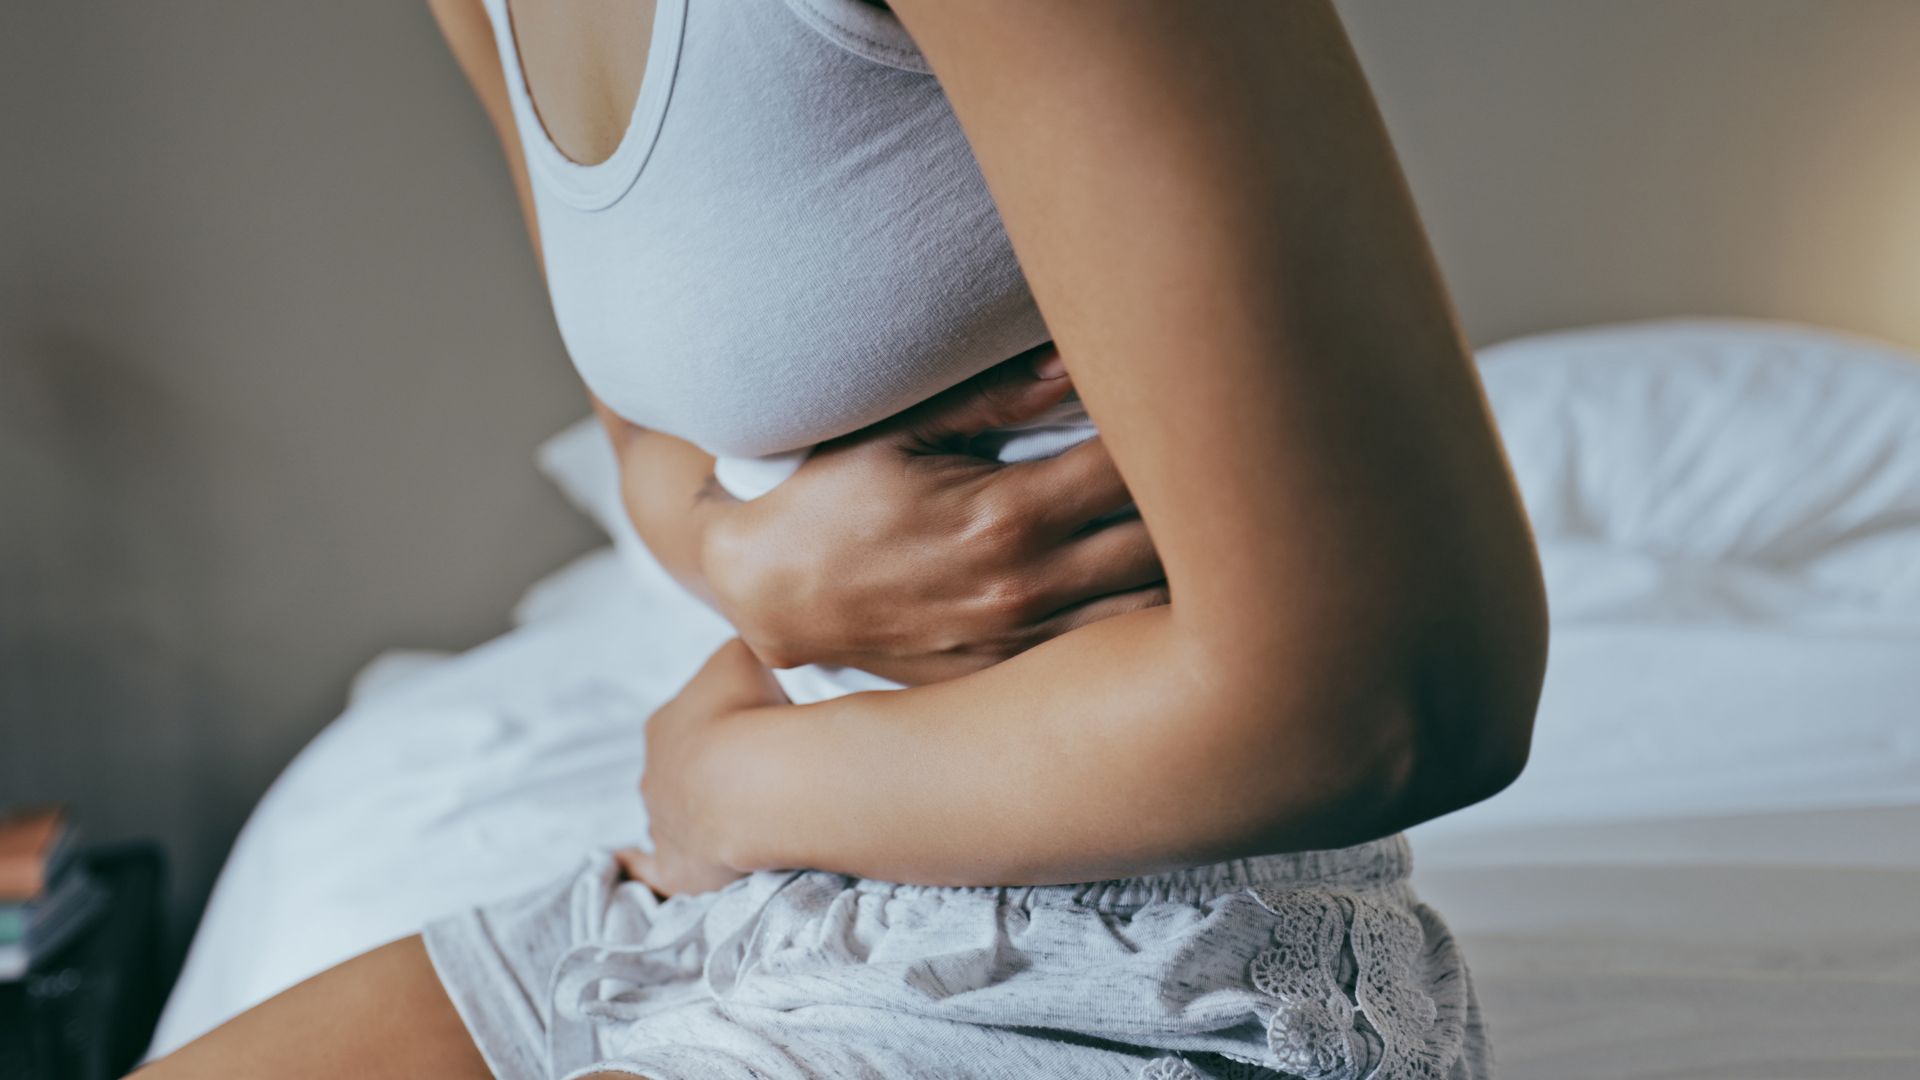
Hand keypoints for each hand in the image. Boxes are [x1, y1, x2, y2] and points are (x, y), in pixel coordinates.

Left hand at [622, 639, 785, 897]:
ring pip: (671, 815)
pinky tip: (634, 864)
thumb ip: (738, 655)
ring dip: (696, 814)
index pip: (689, 722)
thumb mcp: (743, 656)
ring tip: (739, 816)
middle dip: (710, 772)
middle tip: (755, 774)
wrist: (753, 779)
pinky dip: (642, 867)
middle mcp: (653, 773)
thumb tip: (747, 662)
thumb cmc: (747, 711)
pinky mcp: (675, 868)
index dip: (722, 725)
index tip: (754, 729)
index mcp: (665, 723)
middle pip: (679, 771)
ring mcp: (660, 822)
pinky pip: (652, 870)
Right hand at [700, 345, 1166, 684]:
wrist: (768, 595)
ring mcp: (1022, 643)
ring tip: (1203, 524)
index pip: (1135, 469)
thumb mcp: (898, 431)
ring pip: (1153, 611)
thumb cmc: (831, 498)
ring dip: (1188, 568)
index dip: (1177, 433)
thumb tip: (1079, 359)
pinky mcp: (1011, 677)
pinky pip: (1108, 652)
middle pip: (1166, 543)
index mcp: (1006, 514)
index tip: (1193, 405)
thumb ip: (996, 398)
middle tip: (1218, 458)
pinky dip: (1145, 619)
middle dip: (1200, 499)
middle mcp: (1026, 587)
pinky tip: (1157, 584)